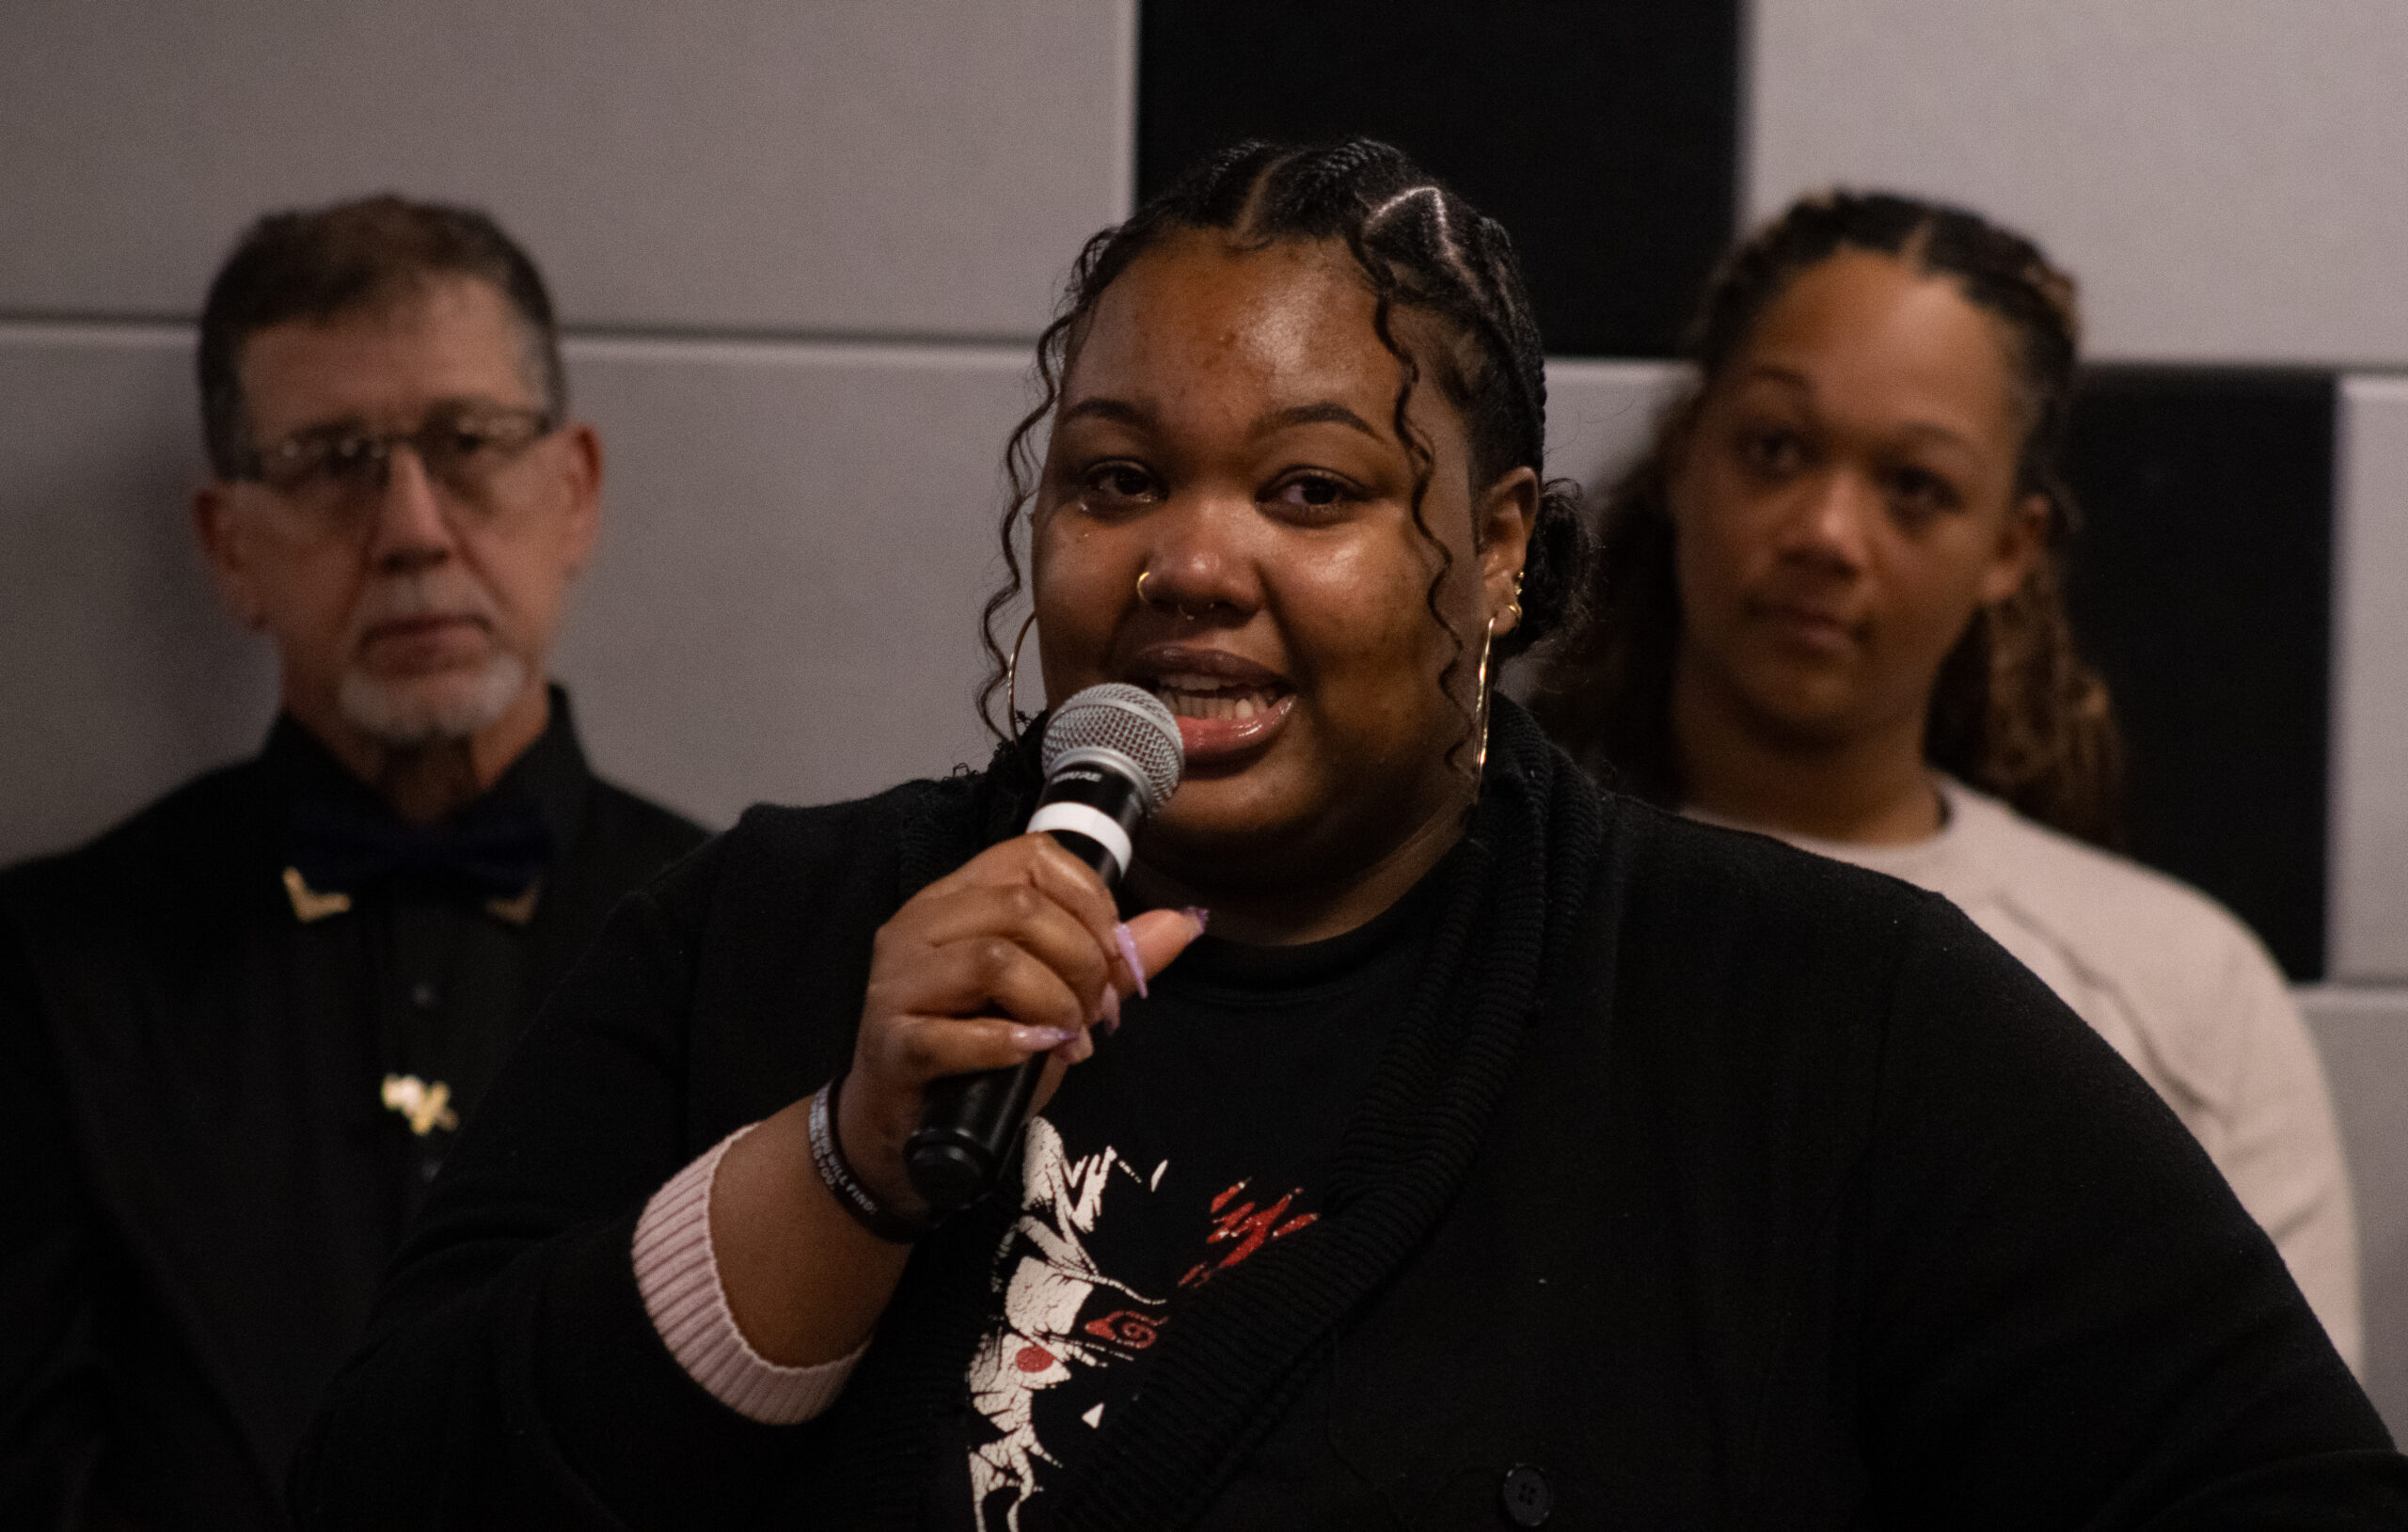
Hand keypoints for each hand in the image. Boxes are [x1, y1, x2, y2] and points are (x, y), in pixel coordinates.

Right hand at [840, 833, 1202, 1213]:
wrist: (906, 1133)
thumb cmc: (980, 1056)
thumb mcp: (1056, 999)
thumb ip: (1110, 961)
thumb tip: (1184, 922)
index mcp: (957, 898)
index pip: (1032, 857)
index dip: (1090, 901)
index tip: (1110, 956)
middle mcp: (919, 925)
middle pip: (1022, 907)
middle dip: (1081, 963)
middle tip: (1092, 1015)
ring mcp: (897, 982)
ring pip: (995, 958)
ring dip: (1053, 1004)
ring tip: (1065, 1040)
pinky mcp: (891, 1042)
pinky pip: (960, 1032)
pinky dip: (1012, 1045)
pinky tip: (1032, 1055)